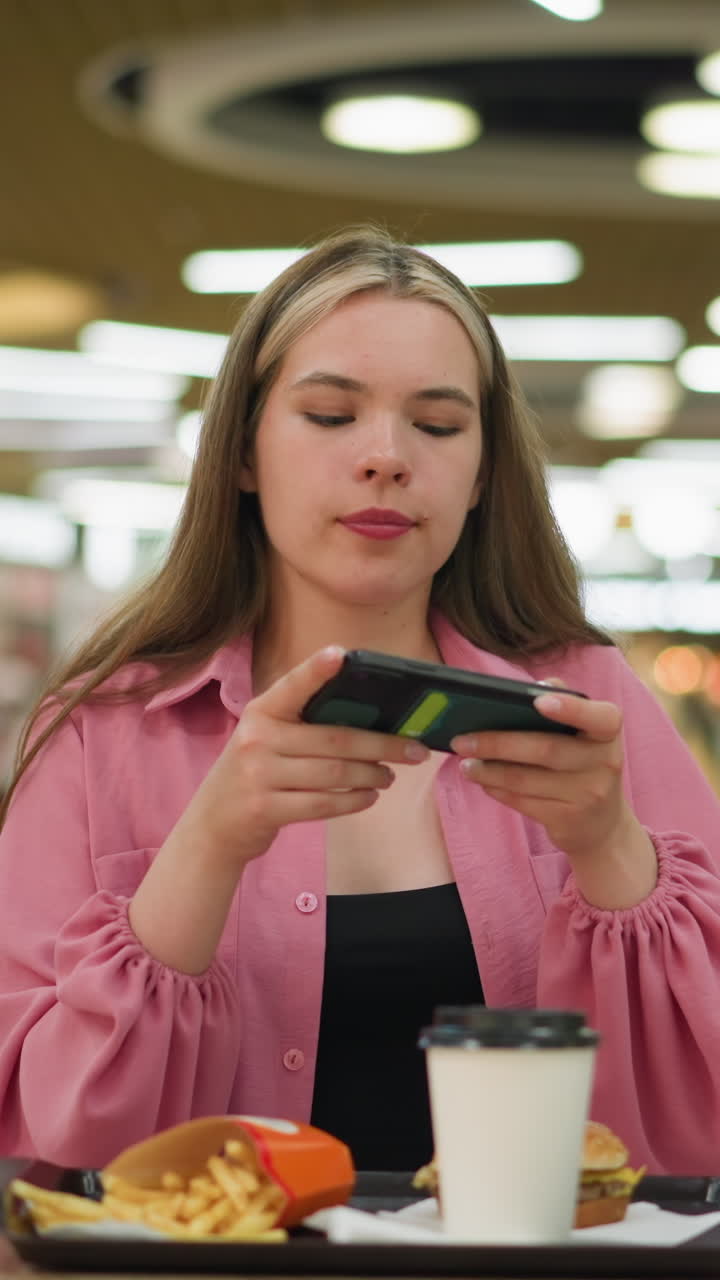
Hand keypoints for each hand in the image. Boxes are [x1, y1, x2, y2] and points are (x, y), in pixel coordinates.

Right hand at [179, 646, 428, 867]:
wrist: (214, 824)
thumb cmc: (255, 773)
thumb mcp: (266, 739)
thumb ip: (302, 724)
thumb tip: (369, 721)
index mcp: (261, 712)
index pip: (293, 686)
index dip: (316, 670)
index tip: (342, 654)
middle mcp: (257, 739)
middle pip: (334, 739)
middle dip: (382, 745)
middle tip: (415, 749)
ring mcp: (259, 775)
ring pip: (334, 773)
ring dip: (372, 774)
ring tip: (391, 775)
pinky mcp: (266, 809)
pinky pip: (323, 803)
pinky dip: (354, 801)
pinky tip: (370, 796)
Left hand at [450, 685, 656, 904]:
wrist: (602, 824)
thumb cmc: (584, 763)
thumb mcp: (586, 734)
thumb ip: (565, 703)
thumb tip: (534, 688)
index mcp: (608, 733)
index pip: (601, 717)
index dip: (570, 708)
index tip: (538, 702)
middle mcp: (604, 763)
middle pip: (545, 749)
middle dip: (497, 743)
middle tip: (462, 740)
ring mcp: (588, 795)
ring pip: (526, 780)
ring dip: (488, 770)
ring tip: (465, 763)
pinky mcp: (567, 820)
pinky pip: (523, 802)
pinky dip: (497, 789)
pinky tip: (482, 780)